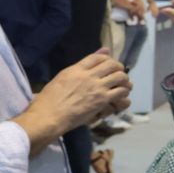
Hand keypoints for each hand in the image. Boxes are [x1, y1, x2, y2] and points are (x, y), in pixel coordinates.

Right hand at [14, 51, 131, 151]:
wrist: (49, 115)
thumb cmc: (48, 100)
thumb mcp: (59, 79)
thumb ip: (74, 70)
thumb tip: (81, 67)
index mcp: (75, 69)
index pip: (97, 57)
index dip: (107, 58)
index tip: (109, 63)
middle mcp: (88, 75)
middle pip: (112, 64)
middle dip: (118, 68)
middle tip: (119, 74)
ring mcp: (97, 87)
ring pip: (120, 77)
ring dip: (124, 80)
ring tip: (124, 85)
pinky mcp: (102, 99)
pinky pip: (121, 92)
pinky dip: (124, 93)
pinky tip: (122, 97)